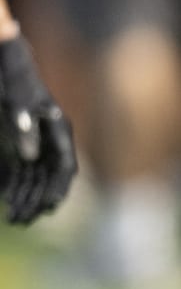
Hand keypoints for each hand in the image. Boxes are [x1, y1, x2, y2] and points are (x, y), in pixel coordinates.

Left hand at [0, 35, 77, 224]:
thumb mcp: (18, 103)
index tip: (51, 206)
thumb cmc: (15, 83)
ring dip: (26, 199)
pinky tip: (7, 201)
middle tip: (25, 220)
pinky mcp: (18, 148)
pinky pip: (20, 174)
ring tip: (15, 219)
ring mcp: (35, 145)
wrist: (9, 68)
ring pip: (35, 180)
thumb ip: (24, 127)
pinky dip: (14, 189)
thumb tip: (29, 156)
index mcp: (59, 129)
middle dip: (38, 201)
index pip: (65, 165)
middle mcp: (51, 141)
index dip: (59, 187)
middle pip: (50, 178)